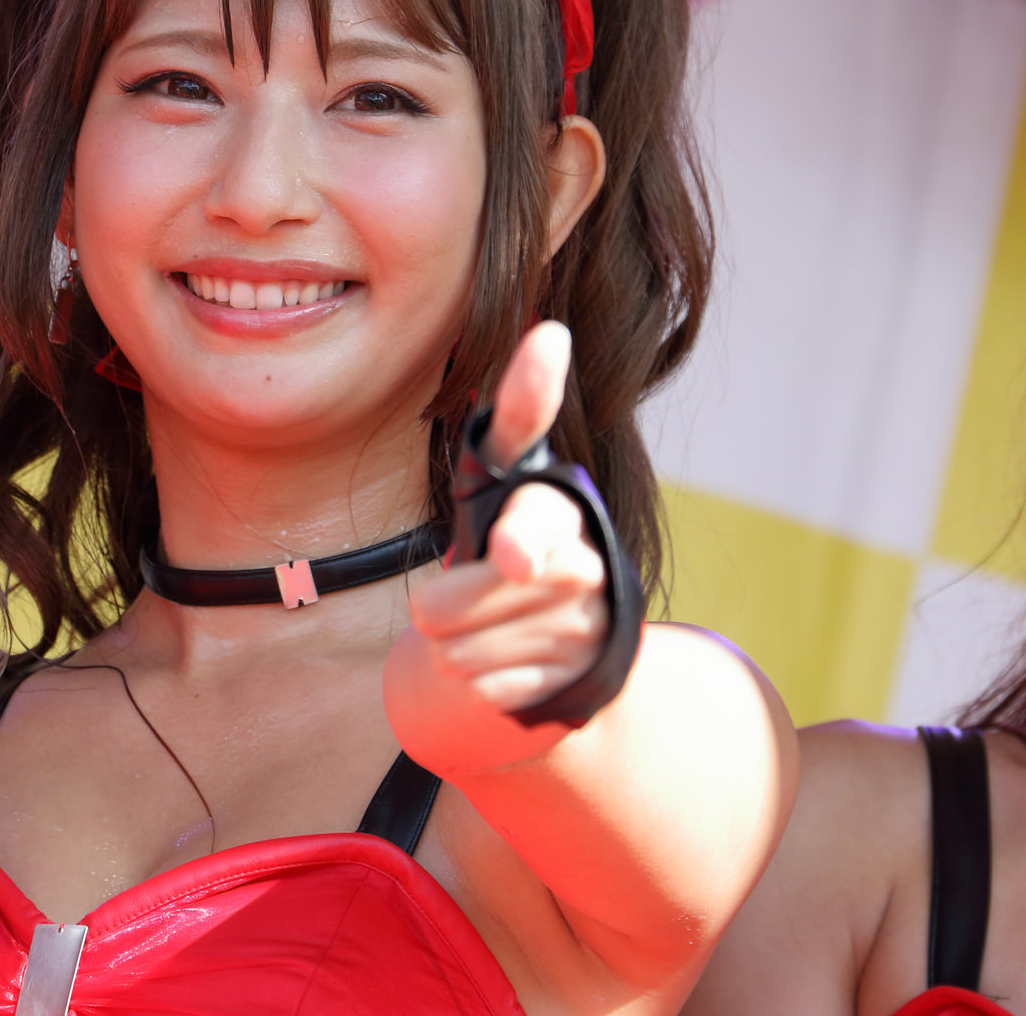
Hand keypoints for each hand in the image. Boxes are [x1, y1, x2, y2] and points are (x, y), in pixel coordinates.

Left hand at [405, 322, 607, 712]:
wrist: (566, 640)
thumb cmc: (512, 534)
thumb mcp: (503, 470)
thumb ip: (523, 408)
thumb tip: (554, 333)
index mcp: (560, 508)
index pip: (537, 510)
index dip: (523, 528)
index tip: (511, 549)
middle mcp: (585, 564)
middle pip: (463, 597)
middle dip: (441, 604)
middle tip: (455, 598)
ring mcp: (585, 630)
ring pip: (464, 650)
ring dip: (455, 647)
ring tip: (483, 629)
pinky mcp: (574, 687)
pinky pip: (485, 692)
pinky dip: (480, 684)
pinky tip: (508, 664)